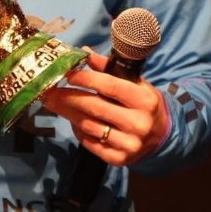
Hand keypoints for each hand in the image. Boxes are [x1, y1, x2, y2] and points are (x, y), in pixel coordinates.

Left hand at [42, 51, 168, 165]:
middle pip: (94, 107)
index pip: (109, 86)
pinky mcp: (119, 160)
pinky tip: (71, 120)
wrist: (163, 137)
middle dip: (66, 97)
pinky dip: (78, 130)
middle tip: (47, 90)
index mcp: (144, 100)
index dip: (85, 78)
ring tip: (53, 103)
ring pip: (88, 125)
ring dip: (67, 112)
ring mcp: (129, 144)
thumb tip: (84, 52)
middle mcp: (138, 123)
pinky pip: (90, 142)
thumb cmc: (143, 104)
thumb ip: (109, 69)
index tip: (66, 73)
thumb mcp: (135, 83)